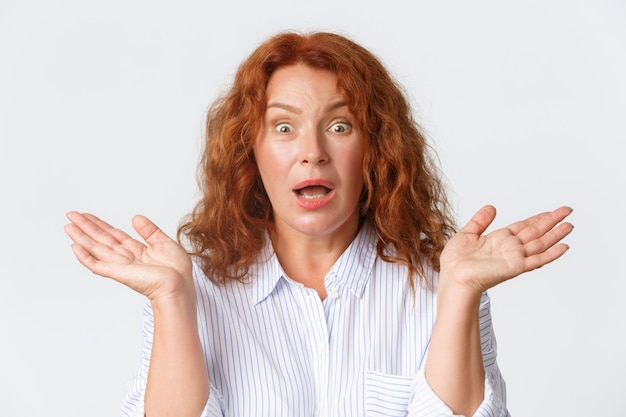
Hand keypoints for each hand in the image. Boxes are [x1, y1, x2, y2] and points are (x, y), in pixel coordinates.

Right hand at [64, 212, 192, 300]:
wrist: (179, 285)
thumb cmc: (177, 270)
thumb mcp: (164, 242)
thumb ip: (149, 230)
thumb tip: (135, 217)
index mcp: (136, 250)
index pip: (113, 234)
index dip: (99, 224)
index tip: (87, 215)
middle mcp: (125, 257)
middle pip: (101, 239)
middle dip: (85, 227)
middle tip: (70, 215)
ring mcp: (120, 265)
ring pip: (95, 248)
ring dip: (81, 237)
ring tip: (68, 226)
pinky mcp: (118, 273)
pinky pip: (97, 265)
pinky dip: (85, 257)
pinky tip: (75, 247)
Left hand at [439, 205, 573, 295]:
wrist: (453, 278)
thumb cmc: (455, 262)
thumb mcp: (467, 234)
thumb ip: (480, 221)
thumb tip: (491, 207)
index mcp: (499, 239)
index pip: (523, 226)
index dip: (537, 218)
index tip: (550, 211)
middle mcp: (509, 248)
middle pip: (535, 232)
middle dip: (551, 221)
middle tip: (568, 210)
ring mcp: (514, 257)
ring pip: (540, 243)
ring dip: (556, 235)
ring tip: (570, 225)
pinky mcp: (515, 267)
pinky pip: (537, 259)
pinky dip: (551, 254)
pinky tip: (564, 247)